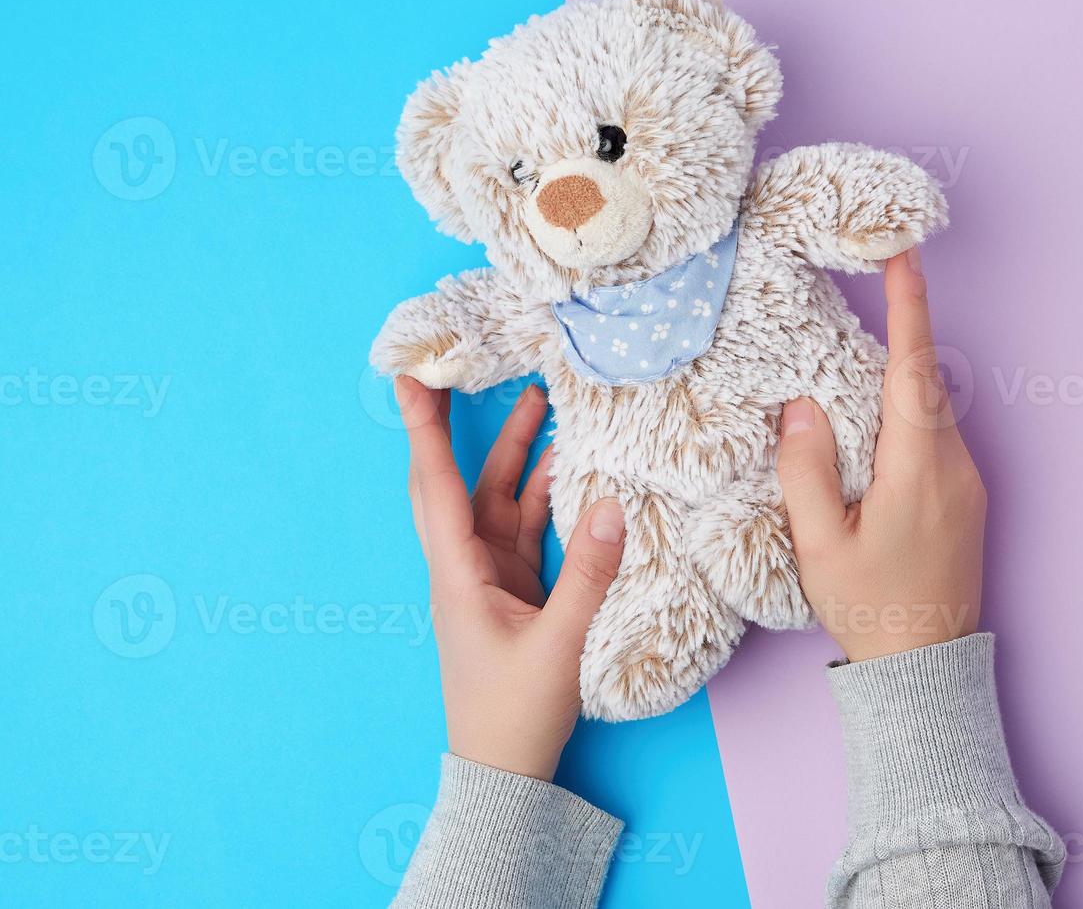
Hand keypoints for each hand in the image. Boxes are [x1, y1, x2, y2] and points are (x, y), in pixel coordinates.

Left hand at [397, 378, 625, 779]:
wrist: (504, 770)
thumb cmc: (515, 714)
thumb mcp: (558, 646)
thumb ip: (588, 577)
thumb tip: (611, 505)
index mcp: (457, 575)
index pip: (437, 487)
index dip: (425, 430)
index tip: (412, 379)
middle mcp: (464, 565)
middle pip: (456, 481)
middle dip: (457, 426)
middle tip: (462, 371)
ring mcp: (488, 575)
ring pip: (495, 499)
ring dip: (514, 454)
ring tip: (540, 402)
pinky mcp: (513, 589)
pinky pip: (523, 526)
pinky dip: (542, 494)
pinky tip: (566, 466)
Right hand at [777, 248, 984, 661]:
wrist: (925, 668)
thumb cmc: (870, 608)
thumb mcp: (820, 546)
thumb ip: (807, 472)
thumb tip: (803, 407)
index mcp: (917, 469)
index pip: (913, 368)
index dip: (909, 306)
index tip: (904, 252)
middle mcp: (954, 465)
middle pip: (923, 382)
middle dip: (898, 337)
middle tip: (868, 299)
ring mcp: (967, 482)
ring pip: (930, 410)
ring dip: (895, 385)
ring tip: (849, 383)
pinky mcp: (967, 497)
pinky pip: (935, 437)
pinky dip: (905, 419)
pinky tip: (872, 439)